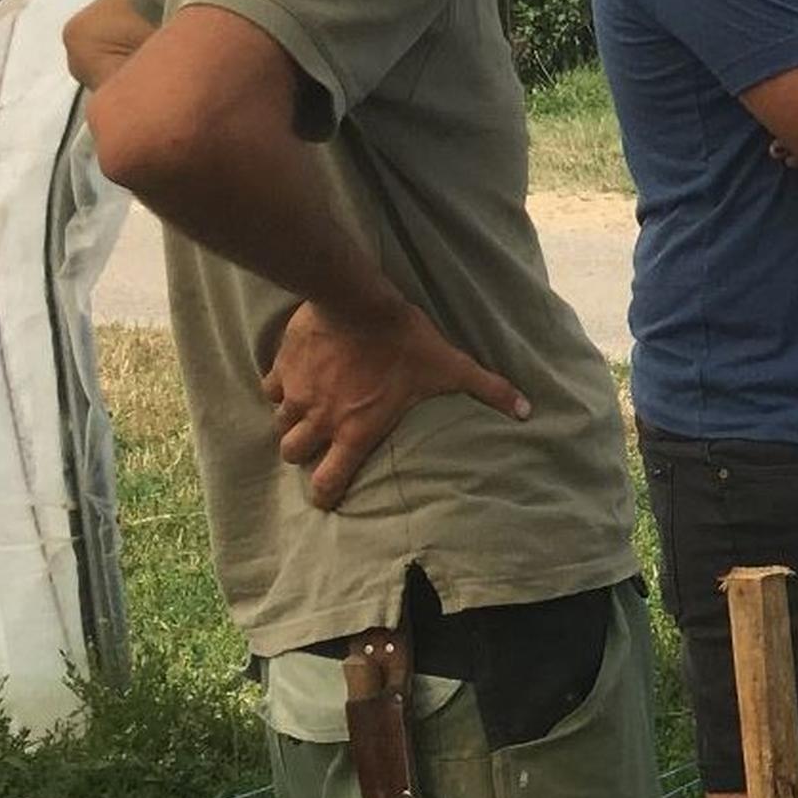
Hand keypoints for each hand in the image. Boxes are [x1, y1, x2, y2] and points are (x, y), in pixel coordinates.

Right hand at [259, 298, 528, 509]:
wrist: (356, 301)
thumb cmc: (405, 341)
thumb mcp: (449, 368)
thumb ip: (488, 391)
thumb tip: (527, 410)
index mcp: (356, 430)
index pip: (328, 482)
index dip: (325, 495)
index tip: (328, 495)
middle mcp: (320, 419)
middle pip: (292, 454)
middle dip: (303, 455)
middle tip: (319, 445)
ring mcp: (296, 394)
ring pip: (279, 423)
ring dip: (292, 422)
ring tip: (308, 413)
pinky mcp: (282, 367)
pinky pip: (270, 388)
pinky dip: (281, 388)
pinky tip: (297, 379)